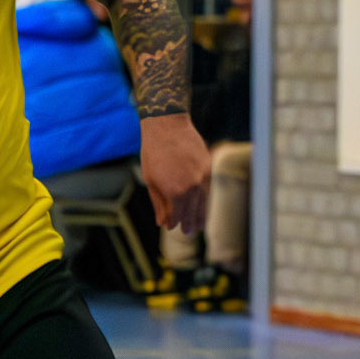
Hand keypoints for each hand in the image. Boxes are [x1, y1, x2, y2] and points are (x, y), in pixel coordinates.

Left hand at [140, 113, 211, 235]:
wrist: (167, 126)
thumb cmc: (153, 153)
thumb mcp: (151, 180)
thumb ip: (159, 203)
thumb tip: (163, 222)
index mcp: (175, 193)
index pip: (177, 215)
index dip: (174, 223)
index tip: (172, 228)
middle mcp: (192, 188)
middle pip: (192, 212)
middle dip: (189, 223)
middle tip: (189, 232)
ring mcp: (203, 178)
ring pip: (204, 202)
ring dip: (201, 215)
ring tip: (199, 225)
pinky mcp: (209, 168)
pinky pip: (208, 189)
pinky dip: (206, 199)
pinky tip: (203, 205)